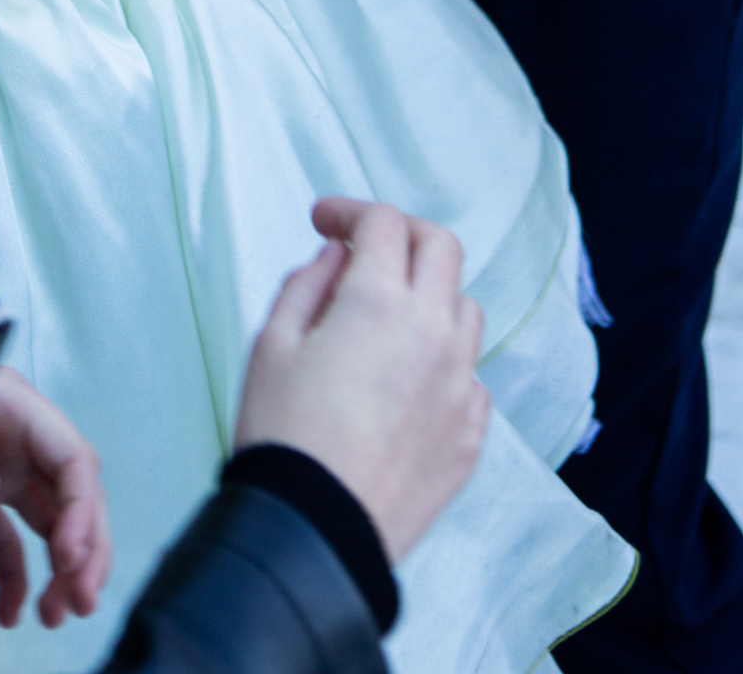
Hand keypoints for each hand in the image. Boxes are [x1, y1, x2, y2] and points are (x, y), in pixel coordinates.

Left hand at [0, 364, 111, 630]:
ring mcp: (0, 467)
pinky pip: (8, 540)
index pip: (74, 460)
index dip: (81, 512)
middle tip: (83, 603)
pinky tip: (8, 614)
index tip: (67, 560)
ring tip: (56, 617)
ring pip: (50, 523)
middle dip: (86, 551)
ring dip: (61, 571)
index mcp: (15, 407)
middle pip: (74, 495)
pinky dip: (15, 578)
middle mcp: (18, 437)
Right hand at [235, 197, 489, 563]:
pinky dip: (444, 363)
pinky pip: (470, 376)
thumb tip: (339, 258)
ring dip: (430, 297)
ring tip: (389, 321)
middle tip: (366, 252)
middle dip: (403, 236)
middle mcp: (433, 332)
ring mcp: (460, 384)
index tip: (323, 223)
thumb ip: (307, 283)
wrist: (314, 532)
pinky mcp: (471, 433)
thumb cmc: (282, 434)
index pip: (383, 222)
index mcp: (380, 301)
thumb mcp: (271, 344)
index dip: (350, 211)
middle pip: (442, 248)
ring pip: (464, 310)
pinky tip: (408, 383)